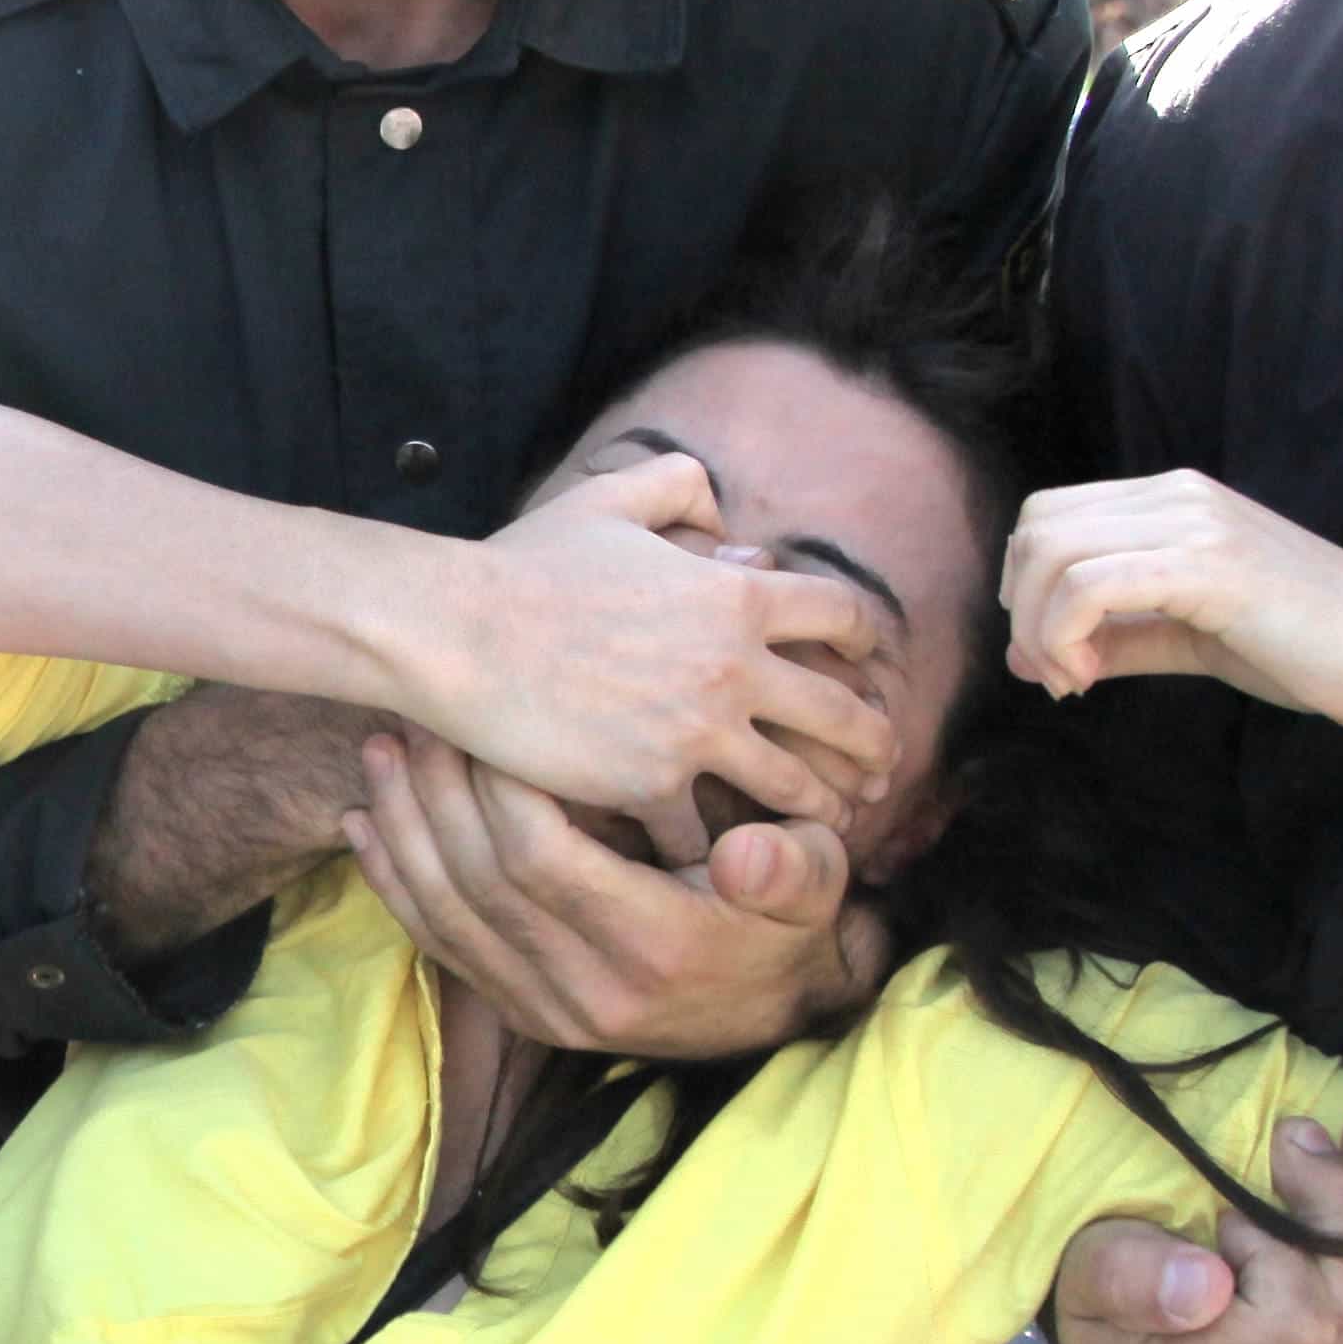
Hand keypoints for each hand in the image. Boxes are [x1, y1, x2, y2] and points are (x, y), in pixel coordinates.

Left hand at [345, 727, 882, 1059]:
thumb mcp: (814, 887)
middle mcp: (589, 993)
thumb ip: (792, 866)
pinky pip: (438, 947)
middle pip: (479, 881)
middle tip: (414, 718)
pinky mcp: (519, 1014)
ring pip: (445, 916)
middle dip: (438, 794)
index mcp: (657, 948)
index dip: (502, 786)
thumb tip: (753, 851)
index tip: (483, 716)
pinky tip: (367, 825)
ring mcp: (546, 1012)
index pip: (543, 859)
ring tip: (381, 753)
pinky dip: (395, 883)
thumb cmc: (785, 923)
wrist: (772, 1017)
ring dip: (404, 830)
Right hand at [408, 456, 894, 850]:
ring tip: (828, 820)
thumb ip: (679, 486)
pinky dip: (723, 845)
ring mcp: (696, 731)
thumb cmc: (525, 565)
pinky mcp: (651, 783)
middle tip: (883, 765)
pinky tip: (730, 857)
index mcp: (736, 595)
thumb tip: (724, 515)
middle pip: (843, 714)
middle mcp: (734, 666)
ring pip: (794, 784)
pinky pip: (709, 826)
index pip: (843, 616)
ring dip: (820, 805)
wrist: (459, 632)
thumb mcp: (609, 500)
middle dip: (873, 742)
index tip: (863, 664)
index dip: (863, 642)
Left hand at [1003, 471, 1342, 764]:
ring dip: (1041, 630)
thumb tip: (1025, 660)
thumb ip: (1115, 637)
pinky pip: (1090, 586)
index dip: (1027, 587)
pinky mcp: (1213, 565)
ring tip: (1076, 681)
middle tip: (1059, 674)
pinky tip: (1088, 679)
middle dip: (1023, 608)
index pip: (1050, 514)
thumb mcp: (1190, 637)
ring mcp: (1198, 523)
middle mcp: (1182, 493)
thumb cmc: (1307, 652)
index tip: (1056, 657)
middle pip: (1039, 526)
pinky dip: (1065, 636)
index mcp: (1176, 497)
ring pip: (1054, 552)